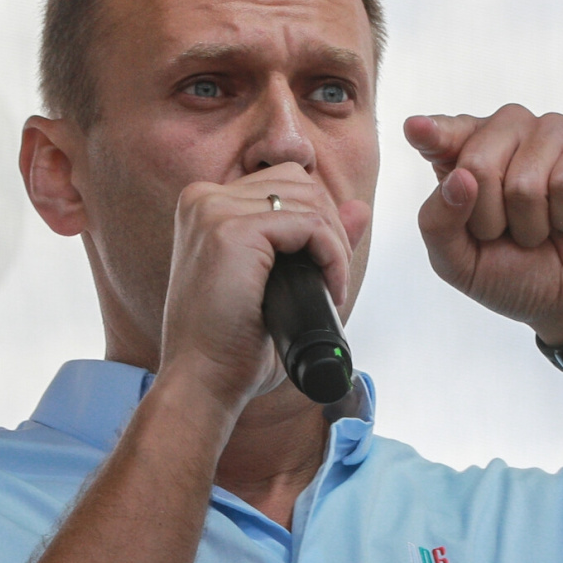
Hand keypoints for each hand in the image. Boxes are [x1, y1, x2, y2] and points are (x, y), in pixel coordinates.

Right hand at [157, 161, 370, 419]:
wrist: (202, 382)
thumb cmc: (234, 343)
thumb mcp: (281, 283)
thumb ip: (318, 240)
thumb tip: (360, 208)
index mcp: (205, 205)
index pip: (282, 180)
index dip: (317, 220)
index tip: (323, 267)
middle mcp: (203, 198)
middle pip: (299, 182)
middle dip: (330, 228)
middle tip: (331, 280)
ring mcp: (213, 210)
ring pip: (310, 200)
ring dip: (334, 246)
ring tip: (330, 288)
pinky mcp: (231, 231)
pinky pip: (311, 225)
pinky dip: (333, 257)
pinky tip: (330, 290)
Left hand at [406, 104, 562, 343]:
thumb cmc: (515, 274)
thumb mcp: (459, 263)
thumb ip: (439, 223)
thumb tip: (460, 178)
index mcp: (466, 153)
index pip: (444, 134)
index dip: (433, 133)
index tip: (417, 130)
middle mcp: (508, 132)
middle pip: (479, 162)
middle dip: (491, 218)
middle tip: (510, 233)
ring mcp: (554, 132)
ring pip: (526, 177)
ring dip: (533, 222)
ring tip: (545, 227)